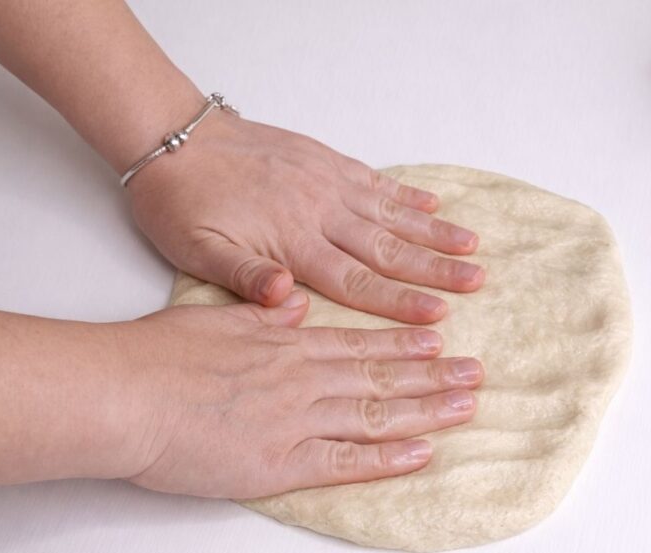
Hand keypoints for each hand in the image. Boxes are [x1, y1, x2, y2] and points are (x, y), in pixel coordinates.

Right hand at [120, 292, 483, 498]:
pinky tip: (422, 452)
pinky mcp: (281, 462)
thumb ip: (262, 315)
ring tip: (466, 404)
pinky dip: (387, 457)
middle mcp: (302, 378)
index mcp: (285, 344)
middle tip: (475, 372)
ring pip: (376, 412)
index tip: (438, 339)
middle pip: (380, 374)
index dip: (403, 343)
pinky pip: (347, 460)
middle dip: (433, 374)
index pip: (358, 343)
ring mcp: (297, 419)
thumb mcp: (217, 317)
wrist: (123, 392)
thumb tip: (293, 305)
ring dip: (426, 408)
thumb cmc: (157, 355)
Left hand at [126, 113, 484, 323]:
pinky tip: (433, 201)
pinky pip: (374, 179)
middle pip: (388, 247)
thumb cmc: (182, 202)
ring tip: (471, 244)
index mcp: (293, 243)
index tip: (438, 315)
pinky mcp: (324, 160)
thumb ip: (244, 278)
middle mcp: (319, 211)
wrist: (174, 139)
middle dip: (436, 268)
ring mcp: (326, 182)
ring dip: (434, 230)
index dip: (399, 301)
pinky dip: (406, 192)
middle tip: (476, 281)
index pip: (357, 280)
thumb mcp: (197, 251)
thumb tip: (287, 300)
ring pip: (391, 212)